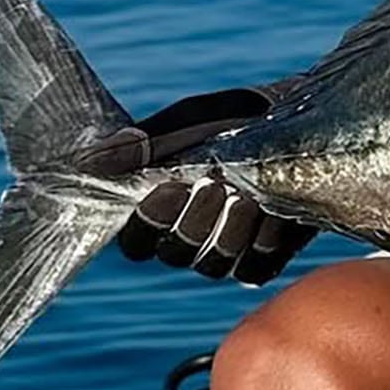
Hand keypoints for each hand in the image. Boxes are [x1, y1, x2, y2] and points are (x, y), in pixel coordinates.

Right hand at [114, 83, 311, 284]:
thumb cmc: (234, 118)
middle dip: (194, 219)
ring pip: (214, 265)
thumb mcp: (190, 121)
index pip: (135, 243)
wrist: (298, 121)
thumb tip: (90, 160)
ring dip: (231, 227)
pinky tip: (275, 208)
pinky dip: (265, 239)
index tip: (166, 187)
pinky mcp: (265, 257)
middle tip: (213, 183)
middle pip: (175, 255)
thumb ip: (145, 142)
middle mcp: (189, 238)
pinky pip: (254, 270)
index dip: (146, 225)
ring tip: (247, 192)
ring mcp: (227, 252)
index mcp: (160, 209)